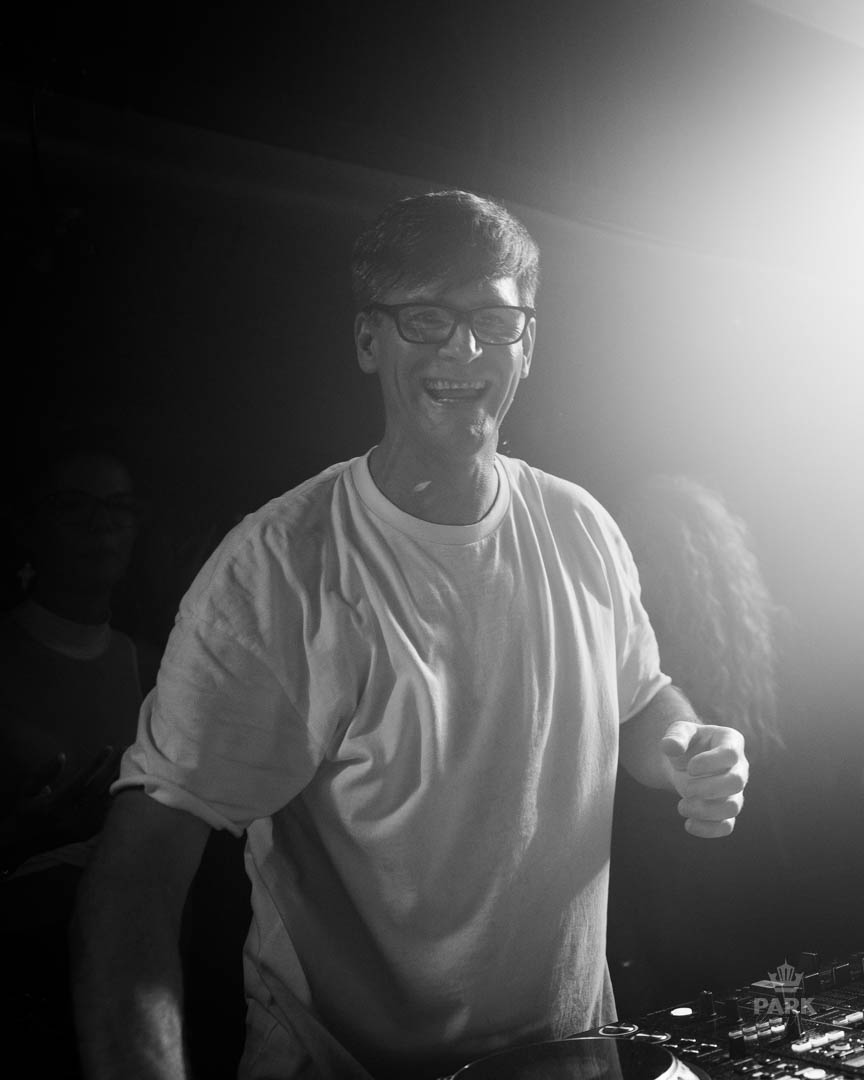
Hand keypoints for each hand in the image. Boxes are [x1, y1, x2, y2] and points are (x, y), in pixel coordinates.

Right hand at [0, 746, 122, 871]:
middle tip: (124, 750)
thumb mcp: (27, 791)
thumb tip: (62, 756)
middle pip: (97, 789)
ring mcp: (80, 828)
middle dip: (112, 768)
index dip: (95, 764)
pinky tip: (126, 783)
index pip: (80, 781)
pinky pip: (106, 813)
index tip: (109, 748)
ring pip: (105, 801)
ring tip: (129, 763)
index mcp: (53, 805)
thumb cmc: (26, 812)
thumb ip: (44, 773)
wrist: (23, 844)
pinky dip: (117, 798)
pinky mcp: (87, 834)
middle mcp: (69, 818)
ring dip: (118, 781)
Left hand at [660, 721, 748, 837]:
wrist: (686, 762)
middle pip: (736, 782)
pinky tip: (688, 824)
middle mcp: (740, 767)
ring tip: (682, 806)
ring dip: (706, 811)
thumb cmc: (687, 743)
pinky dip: (708, 829)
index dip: (710, 762)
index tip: (690, 767)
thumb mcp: (679, 731)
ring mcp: (736, 791)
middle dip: (708, 788)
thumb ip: (675, 735)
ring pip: (733, 807)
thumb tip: (670, 747)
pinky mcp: (727, 811)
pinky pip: (727, 826)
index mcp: (731, 742)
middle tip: (685, 788)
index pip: (730, 754)